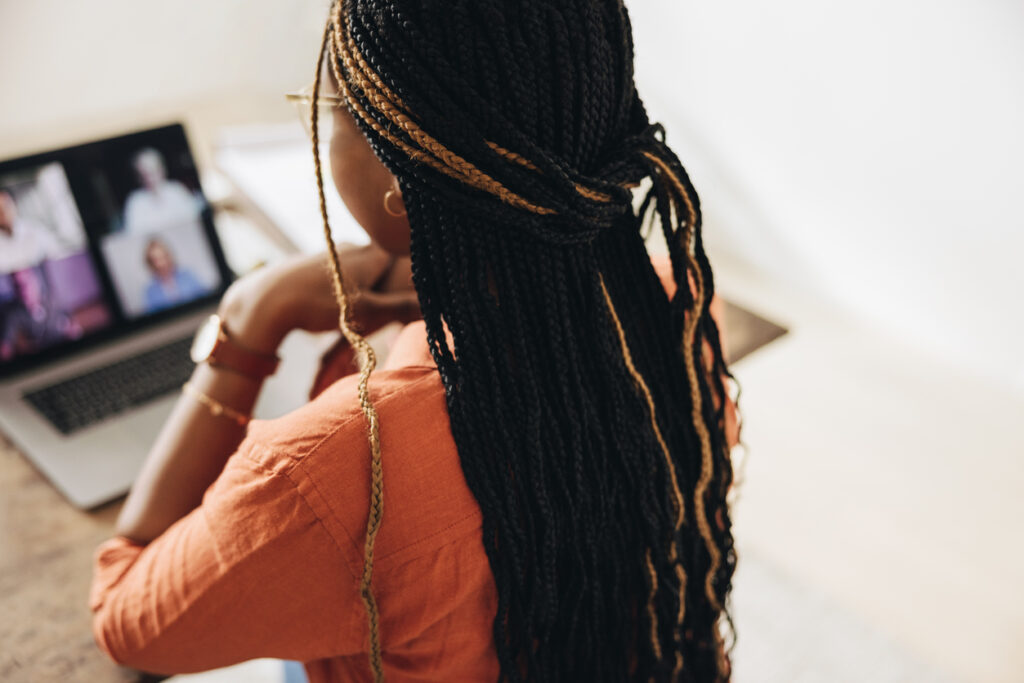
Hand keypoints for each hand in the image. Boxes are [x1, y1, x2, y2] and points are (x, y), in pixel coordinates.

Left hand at [218, 244, 419, 353]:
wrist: (264, 300)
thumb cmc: (317, 304)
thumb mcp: (364, 312)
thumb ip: (401, 308)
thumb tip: (436, 305)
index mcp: (370, 254)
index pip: (404, 257)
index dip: (411, 276)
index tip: (415, 294)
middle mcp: (353, 246)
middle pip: (384, 263)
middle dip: (388, 284)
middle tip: (386, 309)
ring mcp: (332, 251)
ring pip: (362, 268)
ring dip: (366, 287)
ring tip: (358, 310)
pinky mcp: (315, 262)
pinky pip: (343, 272)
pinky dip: (347, 286)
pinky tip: (336, 303)